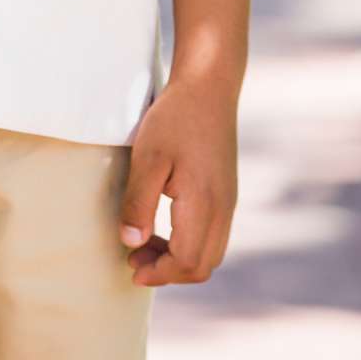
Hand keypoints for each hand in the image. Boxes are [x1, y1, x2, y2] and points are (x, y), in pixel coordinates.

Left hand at [119, 73, 238, 286]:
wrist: (209, 87)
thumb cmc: (175, 118)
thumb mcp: (148, 157)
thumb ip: (139, 202)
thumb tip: (132, 242)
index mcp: (205, 204)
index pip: (187, 261)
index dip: (158, 272)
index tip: (131, 267)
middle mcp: (224, 209)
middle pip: (202, 265)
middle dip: (168, 271)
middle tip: (134, 257)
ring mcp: (228, 201)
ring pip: (210, 252)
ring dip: (178, 258)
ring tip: (144, 242)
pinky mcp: (226, 192)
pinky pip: (213, 234)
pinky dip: (189, 243)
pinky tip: (163, 225)